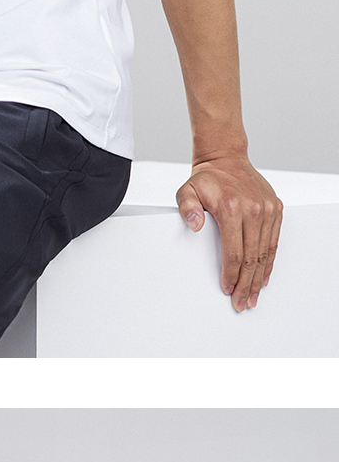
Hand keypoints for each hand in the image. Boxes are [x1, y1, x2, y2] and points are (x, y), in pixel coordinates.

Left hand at [176, 154, 282, 310]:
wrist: (227, 159)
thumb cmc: (208, 179)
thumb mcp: (187, 190)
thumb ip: (186, 208)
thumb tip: (194, 225)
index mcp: (232, 208)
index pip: (234, 252)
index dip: (231, 275)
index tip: (227, 289)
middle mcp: (253, 209)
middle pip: (251, 257)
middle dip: (245, 284)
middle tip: (240, 302)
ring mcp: (267, 209)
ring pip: (264, 253)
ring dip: (258, 278)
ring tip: (252, 296)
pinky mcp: (275, 209)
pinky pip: (273, 241)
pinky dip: (269, 261)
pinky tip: (263, 277)